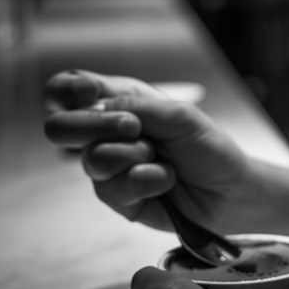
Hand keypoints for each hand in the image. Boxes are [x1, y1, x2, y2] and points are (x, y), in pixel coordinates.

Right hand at [42, 69, 255, 232]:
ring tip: (163, 159)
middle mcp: (106, 133)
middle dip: (91, 126)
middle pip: (59, 127)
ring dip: (136, 156)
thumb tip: (97, 105)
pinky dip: (146, 181)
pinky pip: (112, 188)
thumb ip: (138, 106)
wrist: (230, 190)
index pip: (69, 90)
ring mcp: (109, 167)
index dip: (66, 90)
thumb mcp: (180, 116)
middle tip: (133, 128)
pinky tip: (165, 180)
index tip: (90, 93)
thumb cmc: (208, 147)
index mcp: (120, 102)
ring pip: (94, 159)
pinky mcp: (117, 198)